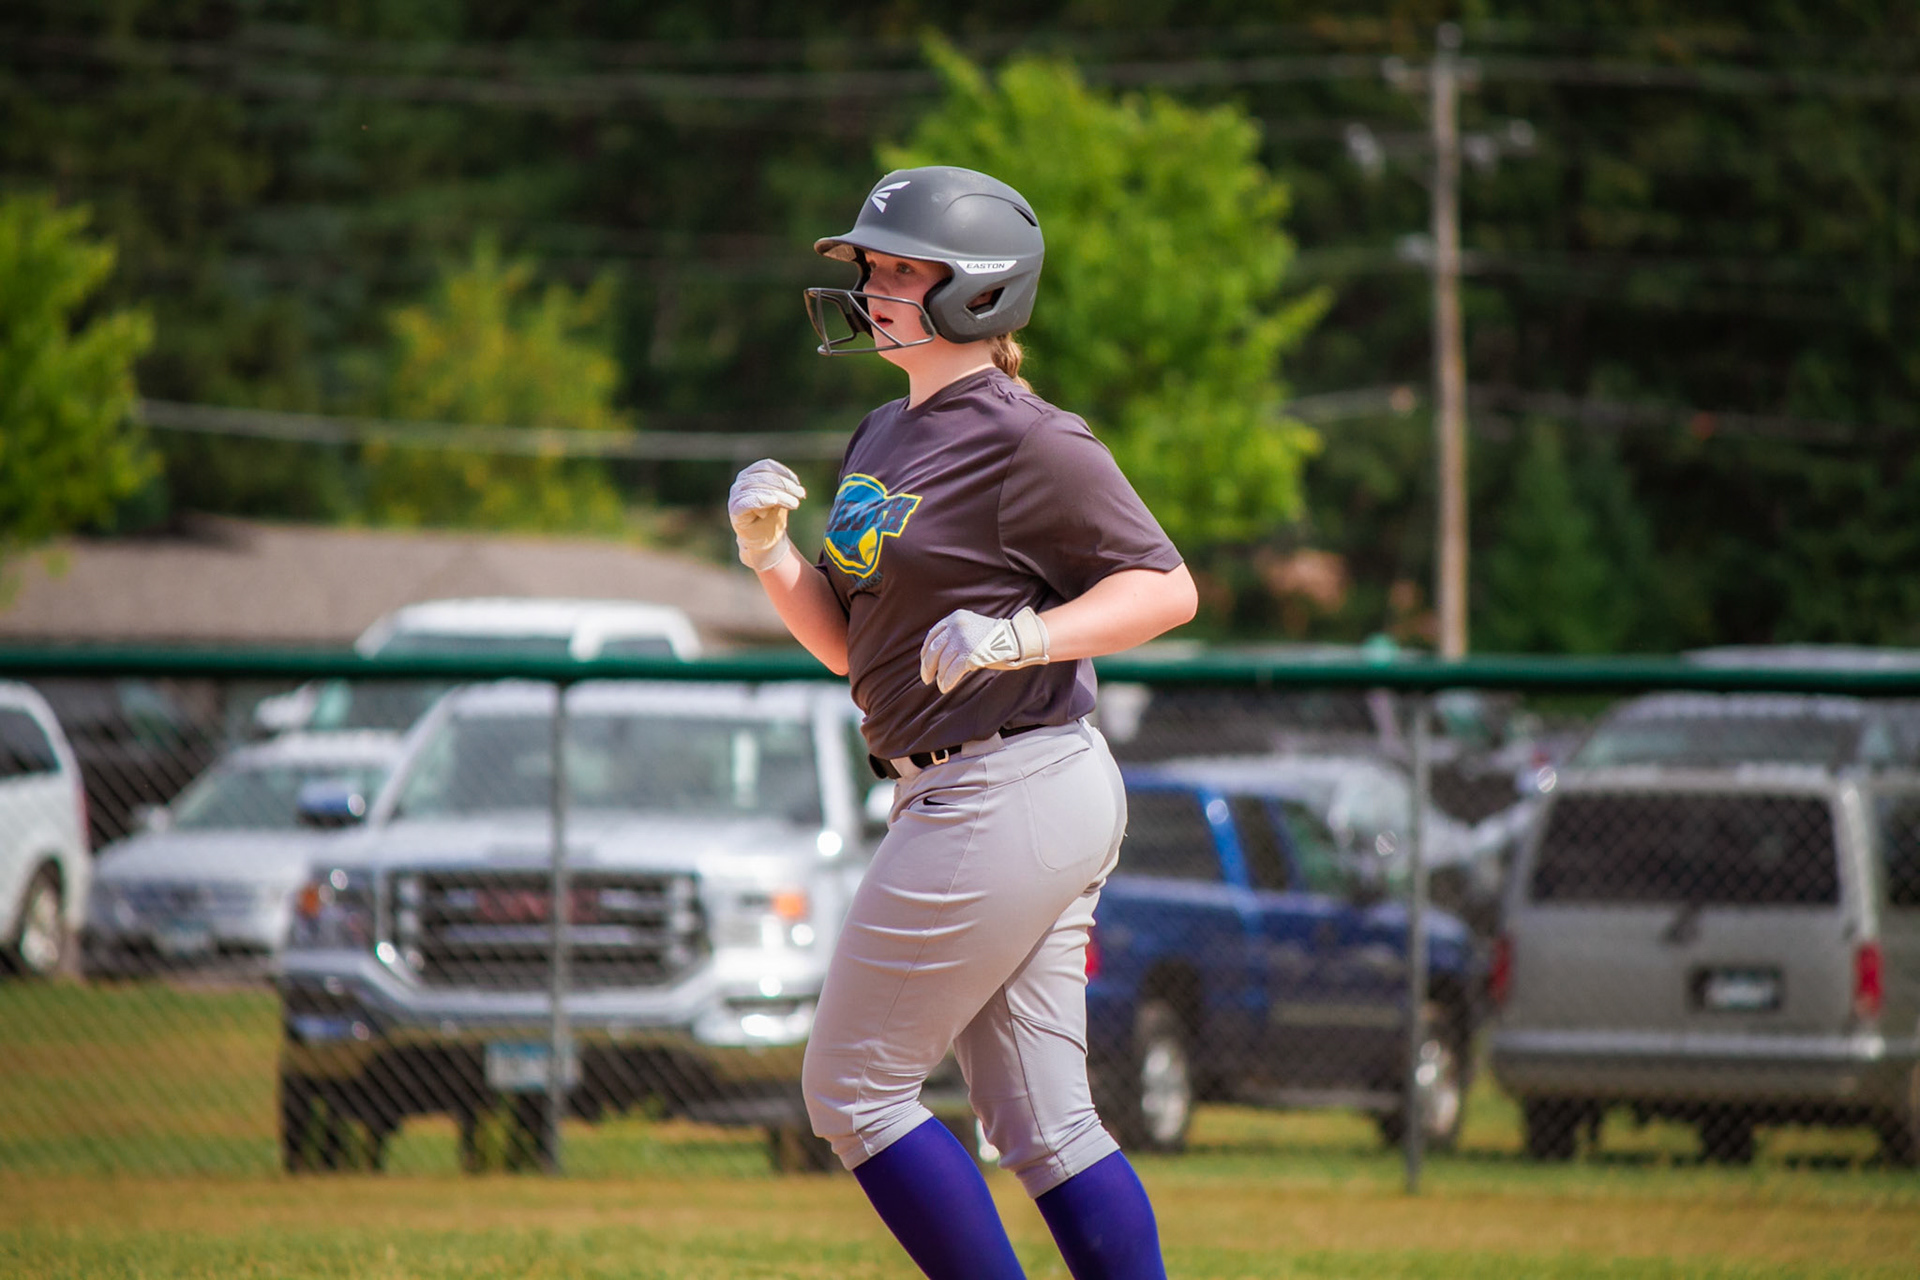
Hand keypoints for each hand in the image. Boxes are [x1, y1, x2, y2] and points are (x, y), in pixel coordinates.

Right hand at [729, 459, 805, 570]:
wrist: (765, 540)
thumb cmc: (772, 516)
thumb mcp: (782, 498)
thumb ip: (785, 488)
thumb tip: (797, 485)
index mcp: (750, 475)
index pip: (766, 466)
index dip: (783, 472)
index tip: (797, 482)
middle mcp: (741, 483)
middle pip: (764, 477)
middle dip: (786, 485)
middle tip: (801, 494)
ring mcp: (736, 496)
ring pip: (758, 489)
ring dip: (780, 495)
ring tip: (795, 504)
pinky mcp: (735, 511)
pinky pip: (746, 502)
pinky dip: (761, 499)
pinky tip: (773, 501)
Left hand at [919, 607, 1049, 693]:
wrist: (1017, 639)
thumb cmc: (995, 637)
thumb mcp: (972, 628)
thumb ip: (956, 636)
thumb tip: (937, 656)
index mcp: (956, 617)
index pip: (933, 635)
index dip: (925, 651)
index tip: (924, 662)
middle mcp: (957, 626)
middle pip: (934, 649)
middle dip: (927, 666)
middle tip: (926, 678)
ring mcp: (963, 639)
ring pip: (942, 662)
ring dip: (939, 676)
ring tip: (940, 684)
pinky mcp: (969, 654)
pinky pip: (952, 671)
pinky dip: (947, 681)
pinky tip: (946, 687)